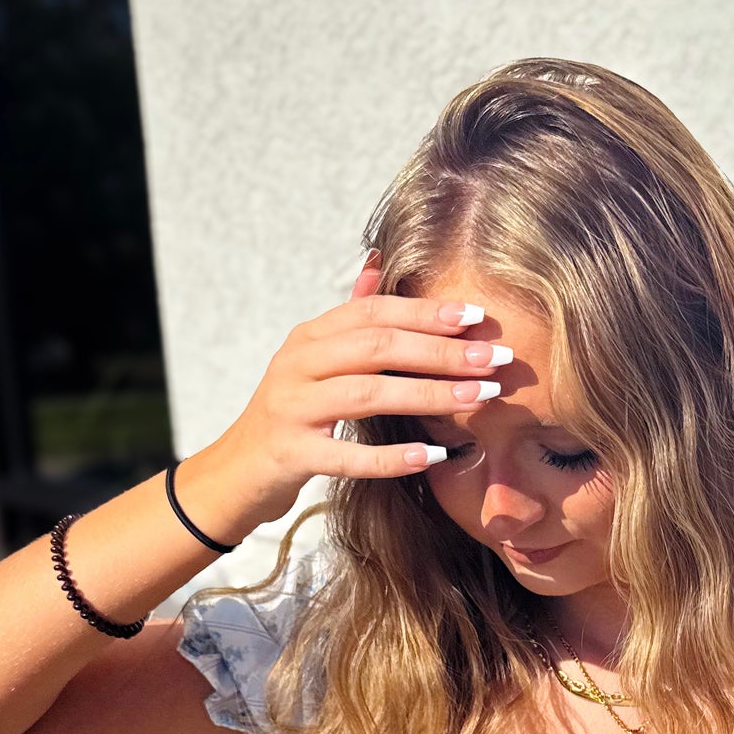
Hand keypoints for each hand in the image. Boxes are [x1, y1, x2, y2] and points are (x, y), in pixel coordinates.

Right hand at [213, 253, 506, 523]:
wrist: (237, 471)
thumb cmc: (292, 414)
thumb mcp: (314, 361)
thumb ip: (349, 320)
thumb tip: (377, 262)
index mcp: (309, 337)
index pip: (373, 313)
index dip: (425, 312)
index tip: (476, 316)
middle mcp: (296, 364)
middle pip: (376, 347)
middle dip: (441, 351)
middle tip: (495, 359)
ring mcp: (290, 409)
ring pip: (365, 395)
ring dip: (429, 394)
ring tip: (480, 398)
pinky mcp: (290, 454)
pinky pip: (347, 456)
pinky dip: (391, 457)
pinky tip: (431, 456)